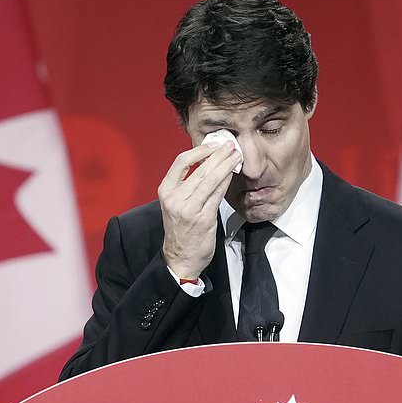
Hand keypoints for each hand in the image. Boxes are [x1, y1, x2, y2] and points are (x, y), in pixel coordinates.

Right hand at [159, 139, 242, 278]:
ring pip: (210, 179)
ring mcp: (189, 209)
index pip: (181, 162)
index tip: (213, 144)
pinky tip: (233, 173)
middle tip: (231, 145)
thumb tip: (208, 162)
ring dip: (226, 165)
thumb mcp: (176, 204)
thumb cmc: (181, 229)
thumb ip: (187, 185)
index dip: (199, 150)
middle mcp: (175, 198)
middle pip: (199, 168)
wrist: (180, 258)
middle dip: (218, 154)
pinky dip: (226, 181)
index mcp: (166, 191)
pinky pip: (217, 194)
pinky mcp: (203, 219)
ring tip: (236, 155)